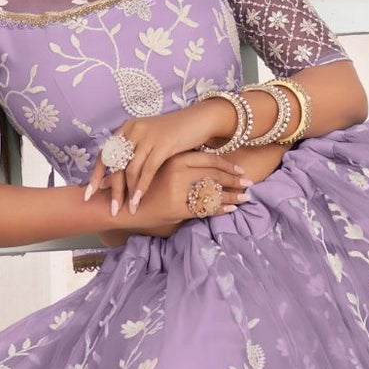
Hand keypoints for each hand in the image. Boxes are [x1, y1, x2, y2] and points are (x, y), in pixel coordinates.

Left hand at [82, 99, 238, 215]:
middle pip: (115, 165)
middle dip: (113, 189)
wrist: (199, 120)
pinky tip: (140, 200)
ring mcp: (147, 136)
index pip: (105, 154)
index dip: (96, 175)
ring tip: (127, 209)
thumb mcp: (149, 139)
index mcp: (127, 128)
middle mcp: (133, 130)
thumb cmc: (175, 134)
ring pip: (130, 169)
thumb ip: (134, 152)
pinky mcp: (162, 144)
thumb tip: (117, 177)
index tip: (89, 194)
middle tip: (111, 209)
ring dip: (127, 192)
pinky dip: (142, 187)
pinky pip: (147, 170)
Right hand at [120, 149, 252, 237]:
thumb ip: (180, 166)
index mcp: (175, 159)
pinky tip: (231, 209)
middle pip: (215, 175)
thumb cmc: (140, 186)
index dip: (227, 165)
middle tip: (249, 183)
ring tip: (245, 198)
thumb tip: (202, 167)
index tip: (240, 170)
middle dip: (234, 180)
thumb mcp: (160, 168)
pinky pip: (204, 209)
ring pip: (213, 192)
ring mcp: (178, 190)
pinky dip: (220, 209)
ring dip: (232, 195)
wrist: (120, 203)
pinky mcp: (176, 208)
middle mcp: (178, 172)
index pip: (209, 159)